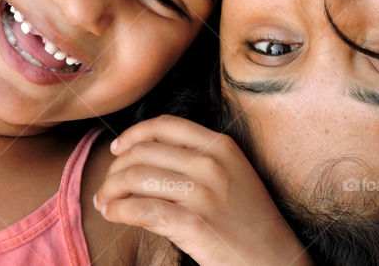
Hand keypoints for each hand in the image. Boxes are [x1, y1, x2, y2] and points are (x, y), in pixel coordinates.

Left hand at [94, 115, 310, 265]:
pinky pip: (139, 209)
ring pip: (136, 178)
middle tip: (107, 185)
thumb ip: (198, 160)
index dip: (134, 134)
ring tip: (105, 202)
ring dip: (110, 190)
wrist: (273, 256)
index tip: (118, 148)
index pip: (165, 125)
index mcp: (221, 146)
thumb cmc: (249, 220)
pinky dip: (117, 210)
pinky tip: (113, 214)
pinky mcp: (191, 222)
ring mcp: (202, 192)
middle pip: (144, 152)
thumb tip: (145, 157)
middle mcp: (211, 163)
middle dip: (115, 169)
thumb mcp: (232, 175)